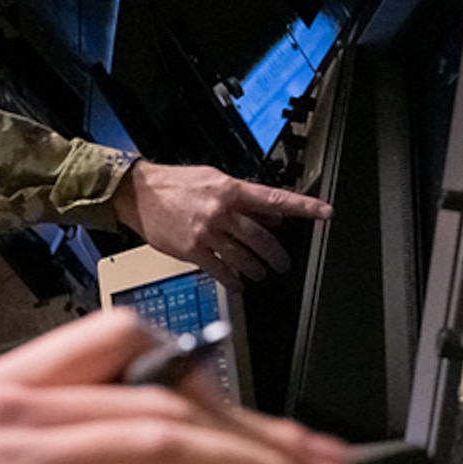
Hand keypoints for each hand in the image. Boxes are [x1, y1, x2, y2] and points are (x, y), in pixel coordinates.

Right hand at [112, 160, 331, 288]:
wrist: (138, 193)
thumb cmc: (175, 184)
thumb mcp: (214, 180)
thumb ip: (245, 199)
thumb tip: (273, 216)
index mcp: (230, 190)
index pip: (275, 199)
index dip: (303, 207)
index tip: (325, 213)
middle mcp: (221, 211)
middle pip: (261, 238)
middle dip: (276, 255)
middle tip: (282, 264)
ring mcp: (206, 232)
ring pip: (244, 257)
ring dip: (257, 269)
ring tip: (260, 274)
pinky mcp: (191, 250)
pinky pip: (220, 270)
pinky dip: (233, 280)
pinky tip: (238, 283)